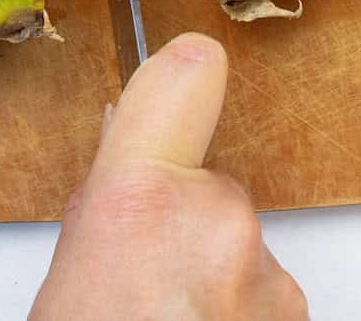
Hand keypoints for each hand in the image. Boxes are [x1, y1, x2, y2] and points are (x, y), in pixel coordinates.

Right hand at [31, 34, 307, 319]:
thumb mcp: (68, 271)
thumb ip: (103, 194)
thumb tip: (121, 137)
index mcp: (142, 199)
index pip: (187, 77)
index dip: (183, 73)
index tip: (185, 65)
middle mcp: (216, 220)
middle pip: (203, 183)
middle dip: (178, 217)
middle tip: (138, 274)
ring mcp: (263, 267)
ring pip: (230, 238)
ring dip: (205, 266)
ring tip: (164, 311)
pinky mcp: (292, 304)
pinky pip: (258, 282)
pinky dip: (233, 303)